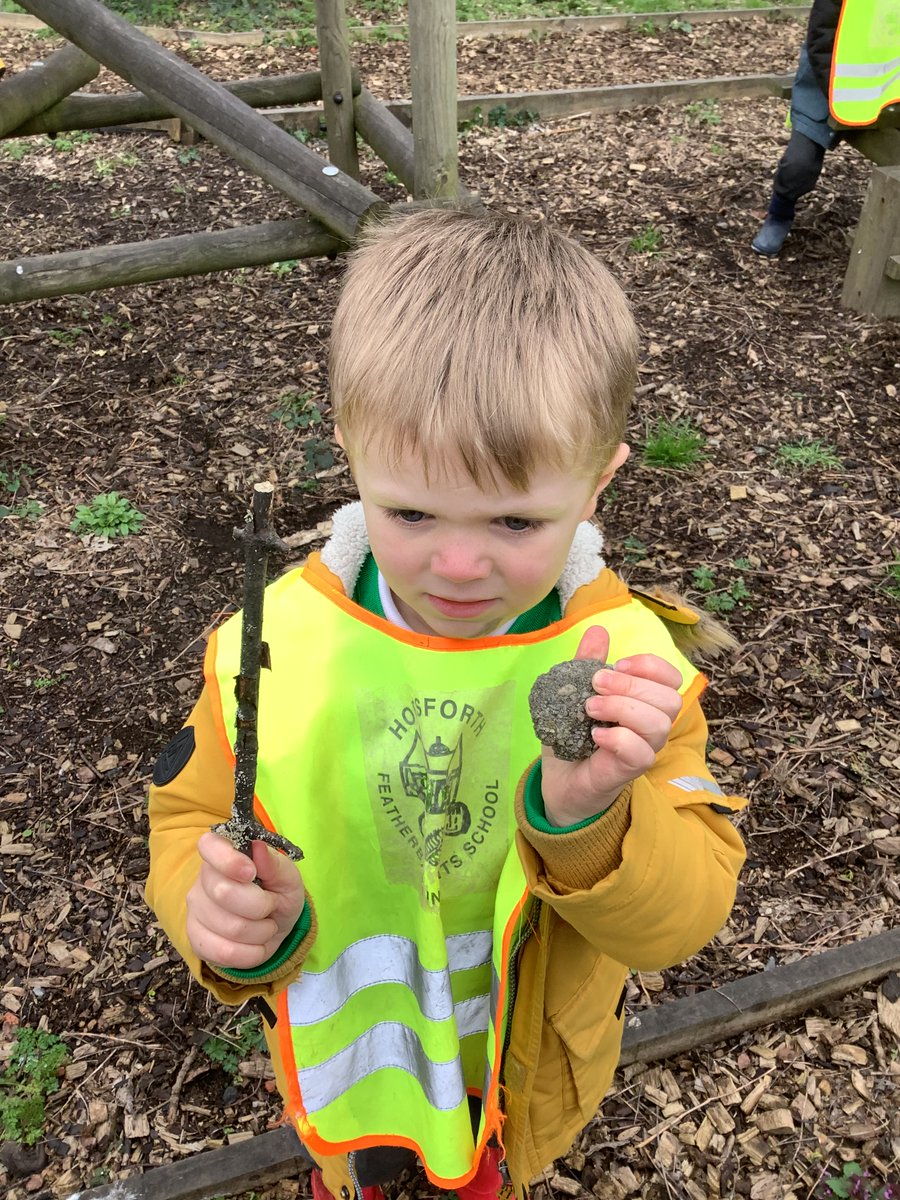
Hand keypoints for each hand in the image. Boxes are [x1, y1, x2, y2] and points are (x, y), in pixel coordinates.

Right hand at [186, 831, 305, 969]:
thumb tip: (258, 847)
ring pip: (231, 928)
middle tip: (271, 905)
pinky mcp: (196, 940)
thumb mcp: (287, 876)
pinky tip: (256, 944)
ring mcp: (196, 911)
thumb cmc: (279, 893)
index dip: (228, 859)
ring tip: (265, 925)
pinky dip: (252, 953)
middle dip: (261, 905)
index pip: (209, 845)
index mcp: (223, 854)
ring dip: (261, 931)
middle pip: (224, 893)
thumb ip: (274, 863)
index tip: (251, 872)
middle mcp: (203, 880)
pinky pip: (225, 953)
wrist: (275, 926)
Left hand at [540, 625, 683, 825]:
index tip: (617, 664)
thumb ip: (587, 663)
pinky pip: (640, 752)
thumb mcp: (575, 692)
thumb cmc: (574, 734)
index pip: (671, 678)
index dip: (649, 666)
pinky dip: (617, 738)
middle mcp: (652, 725)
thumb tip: (598, 631)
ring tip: (590, 709)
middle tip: (596, 685)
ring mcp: (644, 749)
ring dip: (622, 708)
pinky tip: (594, 735)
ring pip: (659, 724)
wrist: (559, 778)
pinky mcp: (629, 771)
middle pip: (670, 699)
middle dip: (631, 685)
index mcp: (644, 702)